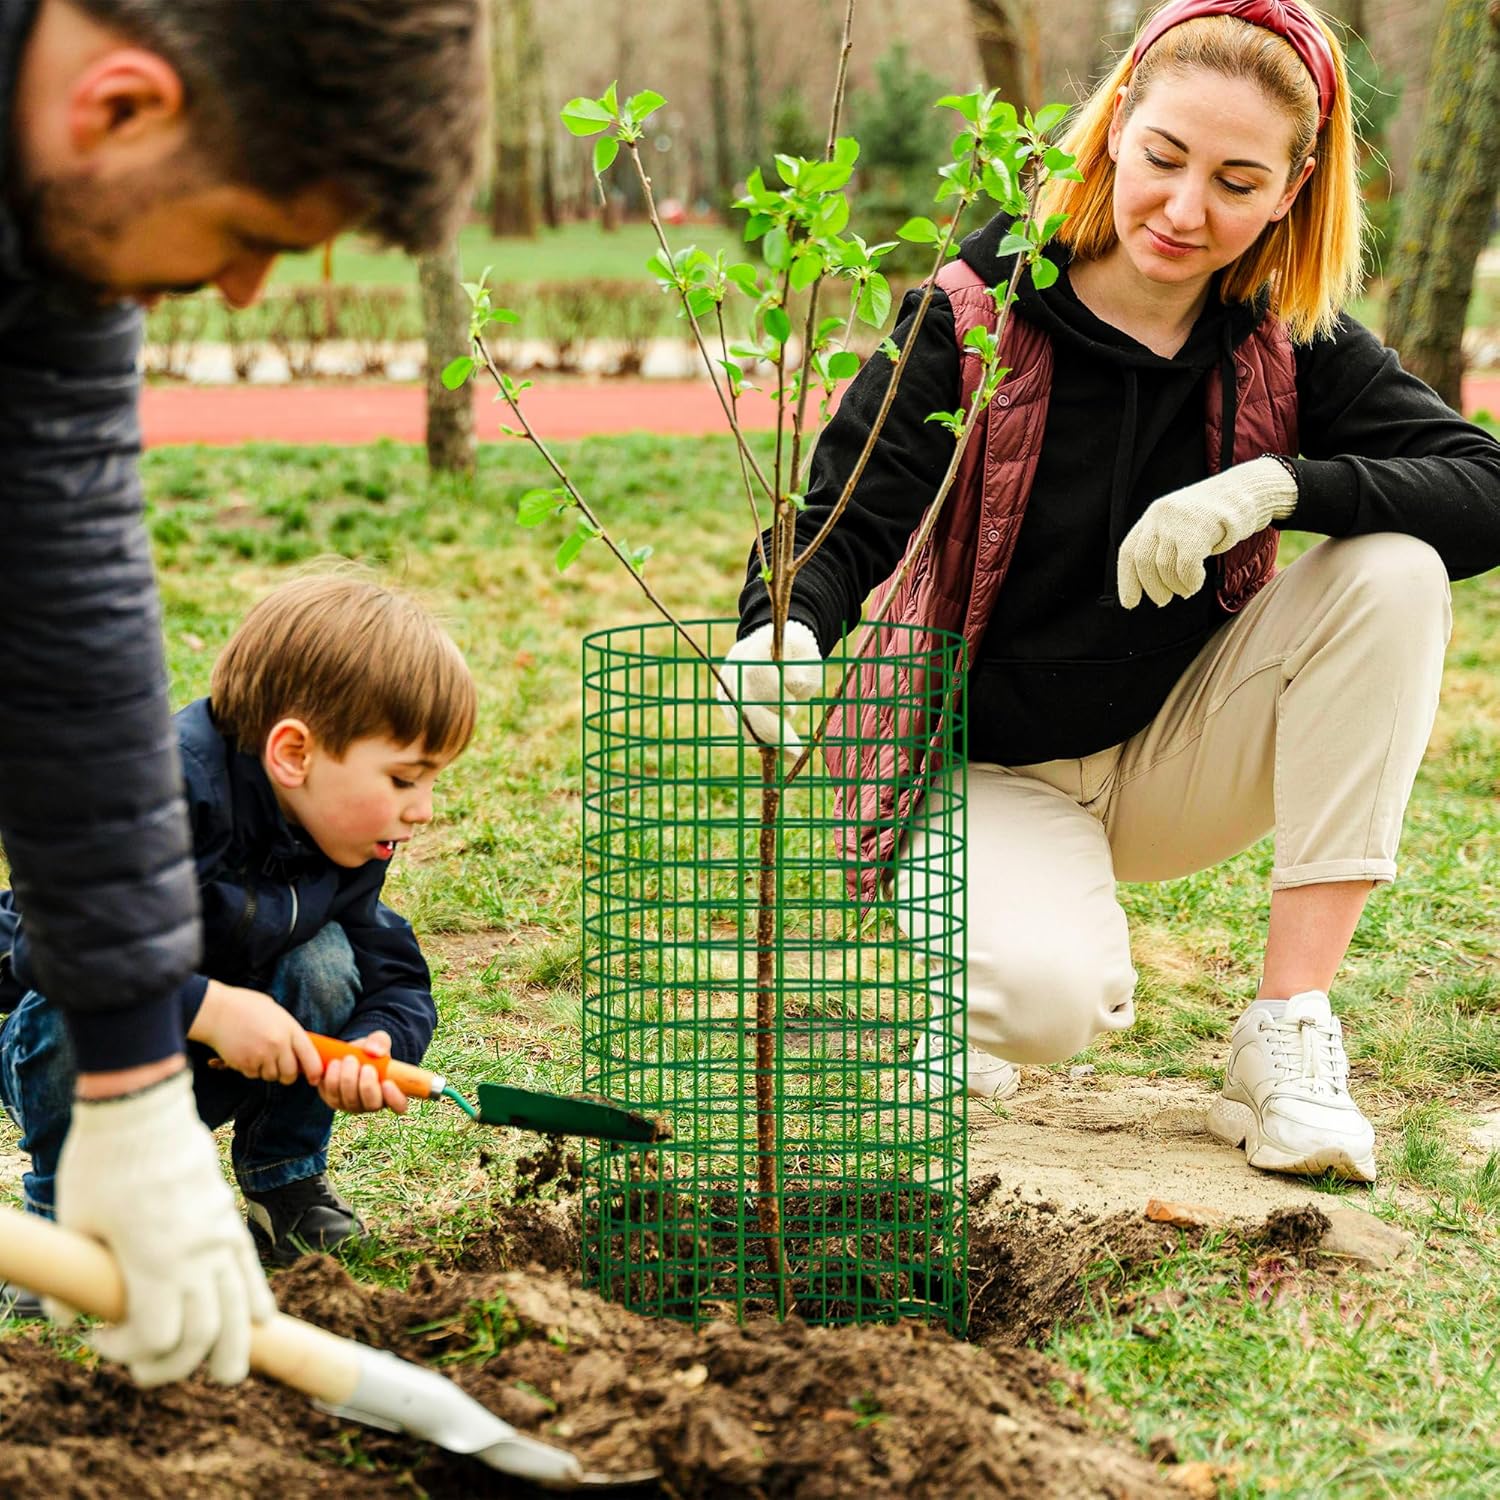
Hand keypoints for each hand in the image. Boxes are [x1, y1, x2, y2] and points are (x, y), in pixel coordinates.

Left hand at [50, 1068, 274, 1386]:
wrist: (143, 1110)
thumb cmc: (100, 1166)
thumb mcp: (74, 1227)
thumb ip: (75, 1283)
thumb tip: (72, 1320)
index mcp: (156, 1261)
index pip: (158, 1339)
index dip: (127, 1353)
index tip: (99, 1338)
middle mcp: (198, 1255)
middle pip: (205, 1337)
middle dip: (176, 1366)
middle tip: (145, 1368)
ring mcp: (220, 1237)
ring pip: (242, 1311)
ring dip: (233, 1349)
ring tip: (224, 1374)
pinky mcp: (229, 1221)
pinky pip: (254, 1272)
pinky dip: (258, 1303)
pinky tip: (260, 1323)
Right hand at [190, 980, 324, 1085]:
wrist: (216, 1011)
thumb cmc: (246, 1007)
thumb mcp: (276, 1012)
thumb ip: (288, 1030)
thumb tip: (298, 1048)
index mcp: (289, 1029)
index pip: (310, 1057)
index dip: (315, 1071)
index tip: (315, 1078)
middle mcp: (278, 1044)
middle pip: (290, 1074)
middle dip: (288, 1075)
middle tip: (283, 1070)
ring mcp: (261, 1055)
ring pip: (271, 1076)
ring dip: (267, 1071)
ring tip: (259, 1053)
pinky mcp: (245, 1064)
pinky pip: (253, 1075)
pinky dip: (251, 1069)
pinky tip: (246, 1053)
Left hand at [316, 1031, 407, 1115]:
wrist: (347, 1054)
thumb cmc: (369, 1051)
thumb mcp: (378, 1041)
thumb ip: (380, 1042)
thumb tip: (373, 1051)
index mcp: (390, 1092)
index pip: (399, 1105)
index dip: (395, 1098)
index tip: (387, 1082)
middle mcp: (372, 1103)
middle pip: (372, 1104)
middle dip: (367, 1085)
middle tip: (364, 1065)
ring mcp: (352, 1105)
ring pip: (350, 1101)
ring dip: (348, 1079)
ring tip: (348, 1059)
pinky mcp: (333, 1101)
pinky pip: (331, 1095)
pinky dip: (332, 1079)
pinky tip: (334, 1063)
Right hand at [717, 620, 822, 752]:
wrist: (783, 654)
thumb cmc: (799, 657)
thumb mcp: (807, 659)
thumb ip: (801, 671)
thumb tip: (792, 684)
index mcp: (753, 648)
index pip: (755, 672)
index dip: (771, 693)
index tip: (792, 710)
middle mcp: (734, 667)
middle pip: (743, 701)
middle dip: (769, 728)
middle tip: (794, 751)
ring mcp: (727, 685)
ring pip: (739, 719)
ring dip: (766, 739)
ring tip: (791, 752)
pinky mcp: (728, 702)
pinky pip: (740, 726)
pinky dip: (760, 739)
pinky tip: (780, 749)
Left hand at [1116, 455, 1297, 608]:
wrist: (1247, 490)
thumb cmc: (1215, 518)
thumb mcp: (1181, 525)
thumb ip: (1163, 546)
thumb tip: (1151, 586)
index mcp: (1153, 515)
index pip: (1128, 551)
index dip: (1127, 581)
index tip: (1130, 603)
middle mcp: (1161, 514)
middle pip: (1144, 561)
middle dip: (1153, 587)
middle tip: (1163, 600)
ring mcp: (1179, 520)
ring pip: (1165, 566)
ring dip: (1176, 585)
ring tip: (1188, 589)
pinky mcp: (1199, 527)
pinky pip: (1186, 566)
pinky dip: (1190, 581)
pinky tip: (1197, 583)